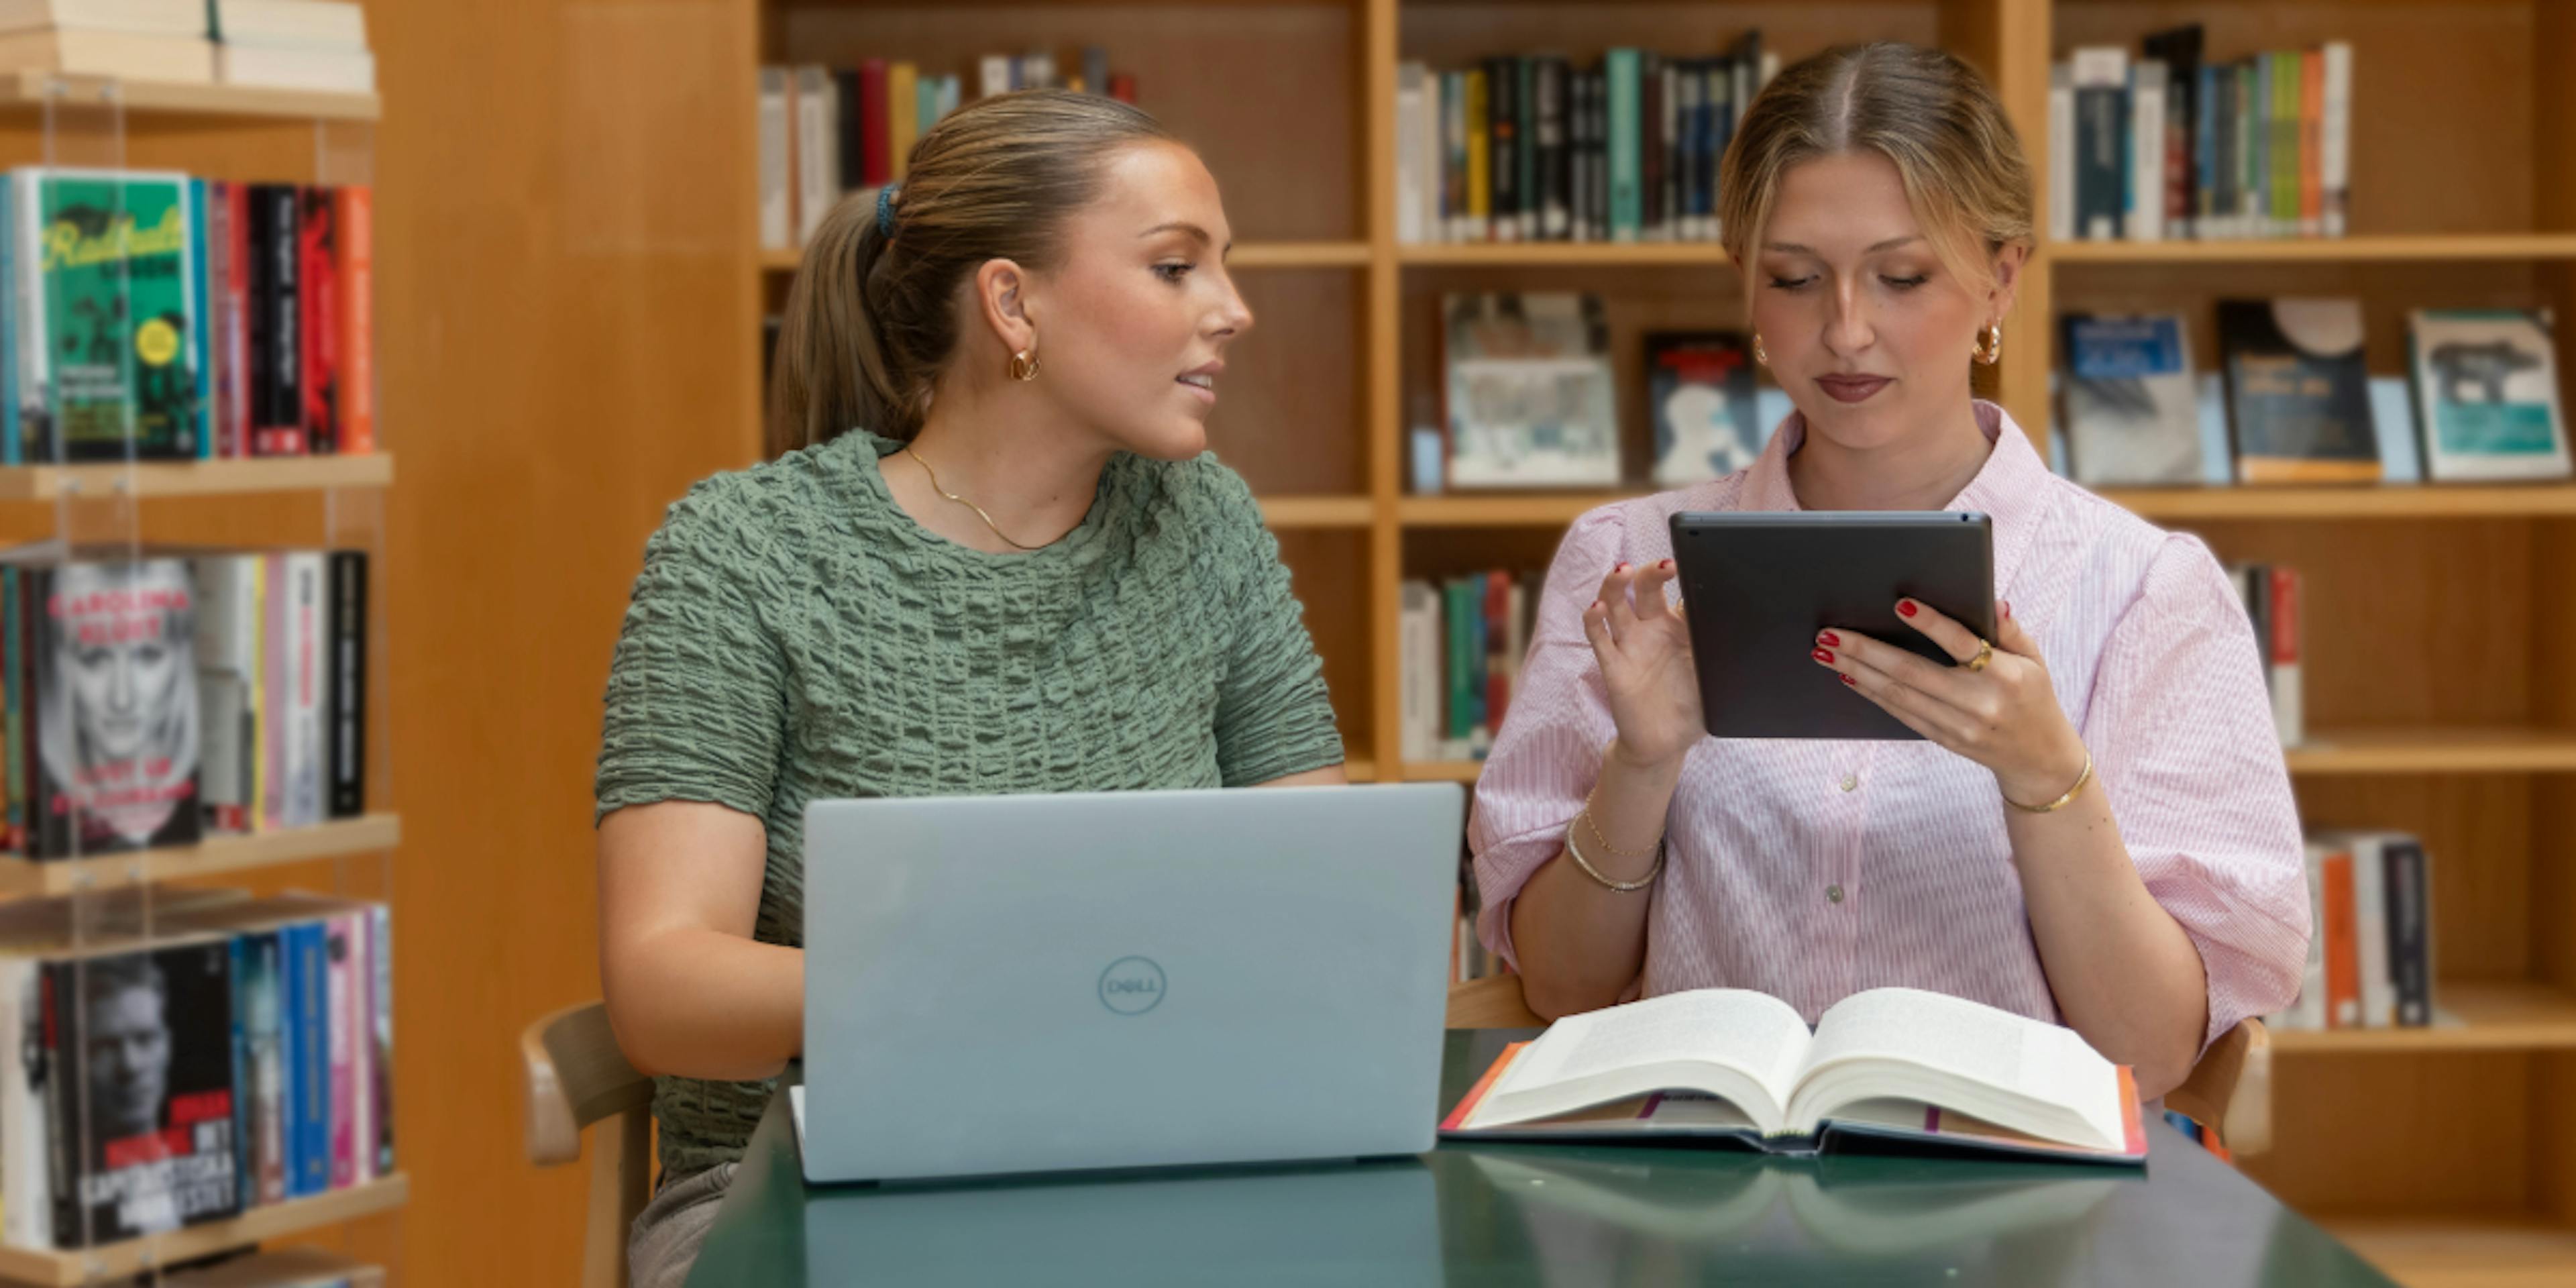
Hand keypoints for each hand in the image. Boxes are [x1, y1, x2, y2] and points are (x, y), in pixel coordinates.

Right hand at [1580, 560, 1700, 771]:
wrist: (1664, 745)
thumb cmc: (1691, 709)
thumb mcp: (1714, 681)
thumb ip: (1721, 656)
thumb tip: (1744, 634)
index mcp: (1681, 628)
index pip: (1681, 593)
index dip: (1686, 578)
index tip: (1694, 566)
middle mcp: (1652, 629)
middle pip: (1646, 589)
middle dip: (1653, 572)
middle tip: (1666, 565)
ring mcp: (1630, 644)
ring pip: (1617, 604)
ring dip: (1616, 584)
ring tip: (1623, 571)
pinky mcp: (1613, 664)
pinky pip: (1599, 637)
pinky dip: (1594, 620)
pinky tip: (1596, 608)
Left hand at [1811, 599, 2087, 804]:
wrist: (2038, 758)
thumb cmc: (2033, 695)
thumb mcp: (2033, 659)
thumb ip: (2010, 629)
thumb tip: (1993, 601)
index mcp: (2005, 676)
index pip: (1962, 644)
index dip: (1930, 624)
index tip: (1899, 603)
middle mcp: (1979, 703)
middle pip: (1913, 673)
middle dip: (1866, 650)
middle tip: (1829, 633)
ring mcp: (1958, 726)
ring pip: (1898, 695)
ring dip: (1856, 671)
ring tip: (1825, 651)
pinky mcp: (1943, 739)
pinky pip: (1900, 713)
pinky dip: (1871, 694)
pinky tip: (1848, 676)